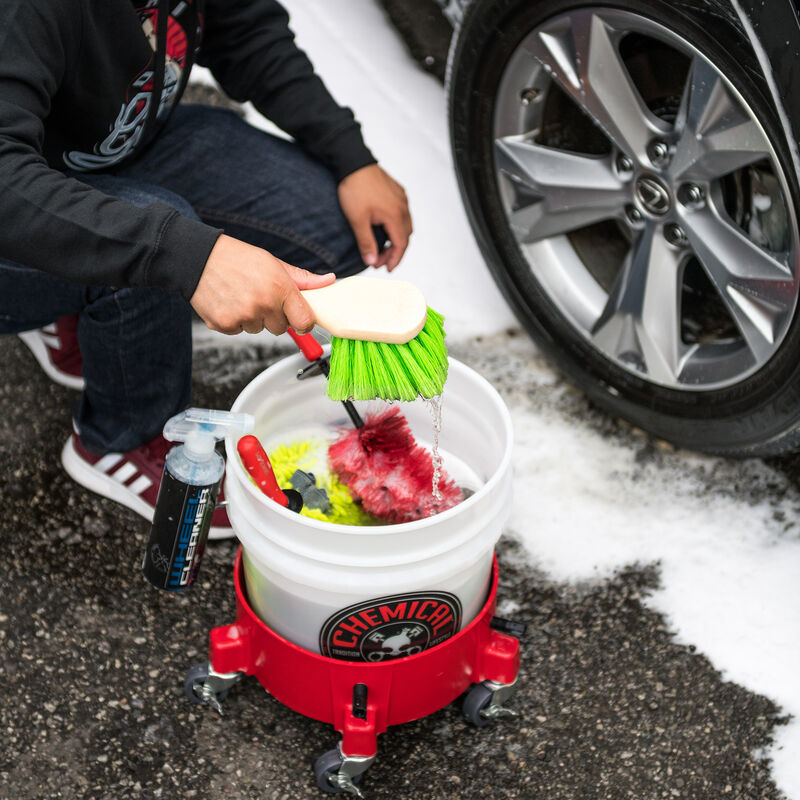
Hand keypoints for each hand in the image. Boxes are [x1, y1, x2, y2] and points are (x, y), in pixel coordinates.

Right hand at [190, 234, 334, 334]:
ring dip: (254, 318)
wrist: (197, 258)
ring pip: (259, 330)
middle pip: (281, 328)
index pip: (305, 322)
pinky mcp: (225, 325)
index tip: (299, 318)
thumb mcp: (274, 263)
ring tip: (242, 296)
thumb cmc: (237, 258)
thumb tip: (329, 281)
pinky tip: (229, 302)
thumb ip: (303, 278)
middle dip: (275, 316)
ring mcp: (243, 316)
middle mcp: (263, 304)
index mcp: (280, 288)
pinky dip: (235, 321)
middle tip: (261, 296)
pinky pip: (239, 331)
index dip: (304, 322)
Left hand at [338, 164, 411, 270]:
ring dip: (396, 238)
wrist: (352, 161)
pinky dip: (397, 225)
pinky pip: (403, 213)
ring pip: (405, 225)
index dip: (395, 259)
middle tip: (380, 261)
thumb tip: (372, 262)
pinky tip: (384, 228)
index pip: (400, 244)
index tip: (387, 269)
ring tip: (382, 247)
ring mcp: (401, 198)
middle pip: (405, 236)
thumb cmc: (354, 189)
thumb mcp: (357, 220)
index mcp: (395, 215)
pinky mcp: (397, 191)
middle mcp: (403, 206)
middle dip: (394, 251)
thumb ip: (366, 243)